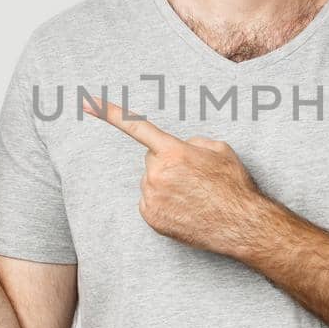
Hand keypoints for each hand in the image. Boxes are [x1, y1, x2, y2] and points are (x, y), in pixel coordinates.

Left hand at [82, 96, 270, 255]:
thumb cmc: (233, 185)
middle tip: (193, 177)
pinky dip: (162, 203)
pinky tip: (184, 208)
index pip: (136, 126)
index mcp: (173, 151)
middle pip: (151, 159)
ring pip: (150, 181)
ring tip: (193, 196)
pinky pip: (149, 201)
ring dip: (165, 184)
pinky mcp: (151, 218)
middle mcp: (157, 174)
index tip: (86, 103)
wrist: (242, 225)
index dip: (109, 113)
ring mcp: (152, 198)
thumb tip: (180, 149)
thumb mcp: (220, 149)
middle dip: (167, 162)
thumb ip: (192, 142)